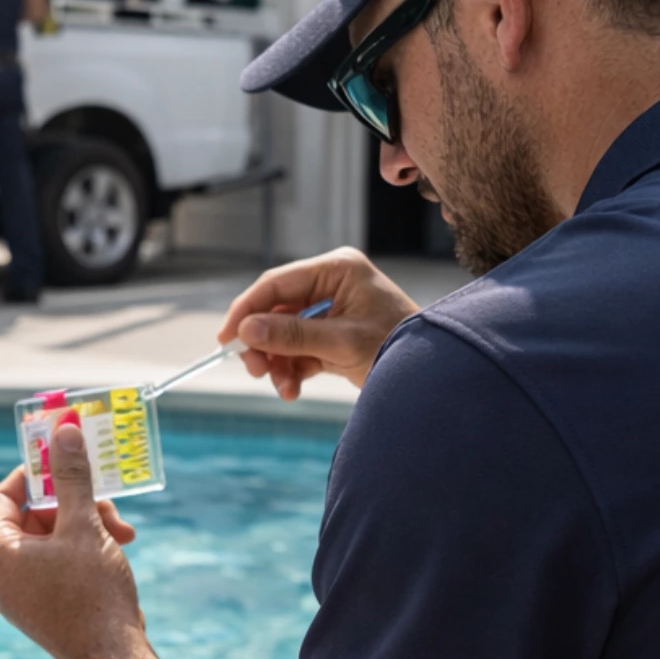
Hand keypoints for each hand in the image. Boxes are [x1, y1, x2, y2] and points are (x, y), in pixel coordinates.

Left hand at [0, 422, 144, 658]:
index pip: (2, 495)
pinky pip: (55, 564)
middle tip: (110, 503)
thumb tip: (62, 431)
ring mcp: (19, 595)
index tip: (64, 458)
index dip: (34, 471)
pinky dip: (83, 550)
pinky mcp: (41, 608)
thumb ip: (72, 477)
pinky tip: (117, 550)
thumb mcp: (85, 525)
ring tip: (125, 533)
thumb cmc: (93, 593)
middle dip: (75, 503)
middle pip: (32, 517)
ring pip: (50, 540)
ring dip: (87, 526)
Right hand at [217, 246, 419, 397]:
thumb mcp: (342, 343)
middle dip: (264, 342)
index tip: (227, 339)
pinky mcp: (334, 335)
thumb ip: (293, 336)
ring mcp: (333, 309)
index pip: (278, 283)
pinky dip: (291, 369)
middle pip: (277, 308)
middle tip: (254, 370)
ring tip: (281, 387)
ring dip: (277, 361)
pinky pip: (300, 348)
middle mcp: (332, 283)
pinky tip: (291, 389)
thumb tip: (246, 332)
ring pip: (285, 332)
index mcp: (337, 269)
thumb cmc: (399, 348)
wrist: (433, 378)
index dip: (248, 309)